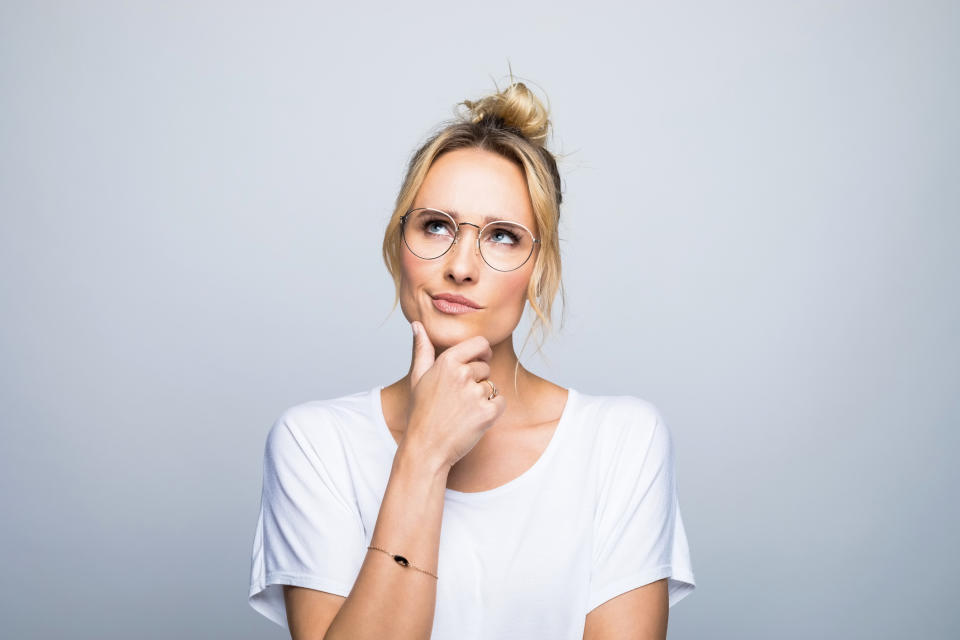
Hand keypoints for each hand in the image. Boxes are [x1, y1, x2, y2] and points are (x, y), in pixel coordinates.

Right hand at [402, 320, 506, 469]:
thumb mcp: (418, 378)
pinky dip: (492, 412)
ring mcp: (475, 393)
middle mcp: (462, 374)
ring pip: (492, 386)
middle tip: (458, 399)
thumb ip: (422, 349)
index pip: (480, 343)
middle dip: (477, 380)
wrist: (426, 449)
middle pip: (486, 367)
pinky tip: (474, 420)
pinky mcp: (487, 413)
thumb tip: (417, 325)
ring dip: (483, 397)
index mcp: (447, 361)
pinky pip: (500, 403)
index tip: (479, 361)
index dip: (482, 352)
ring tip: (463, 411)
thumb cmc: (421, 413)